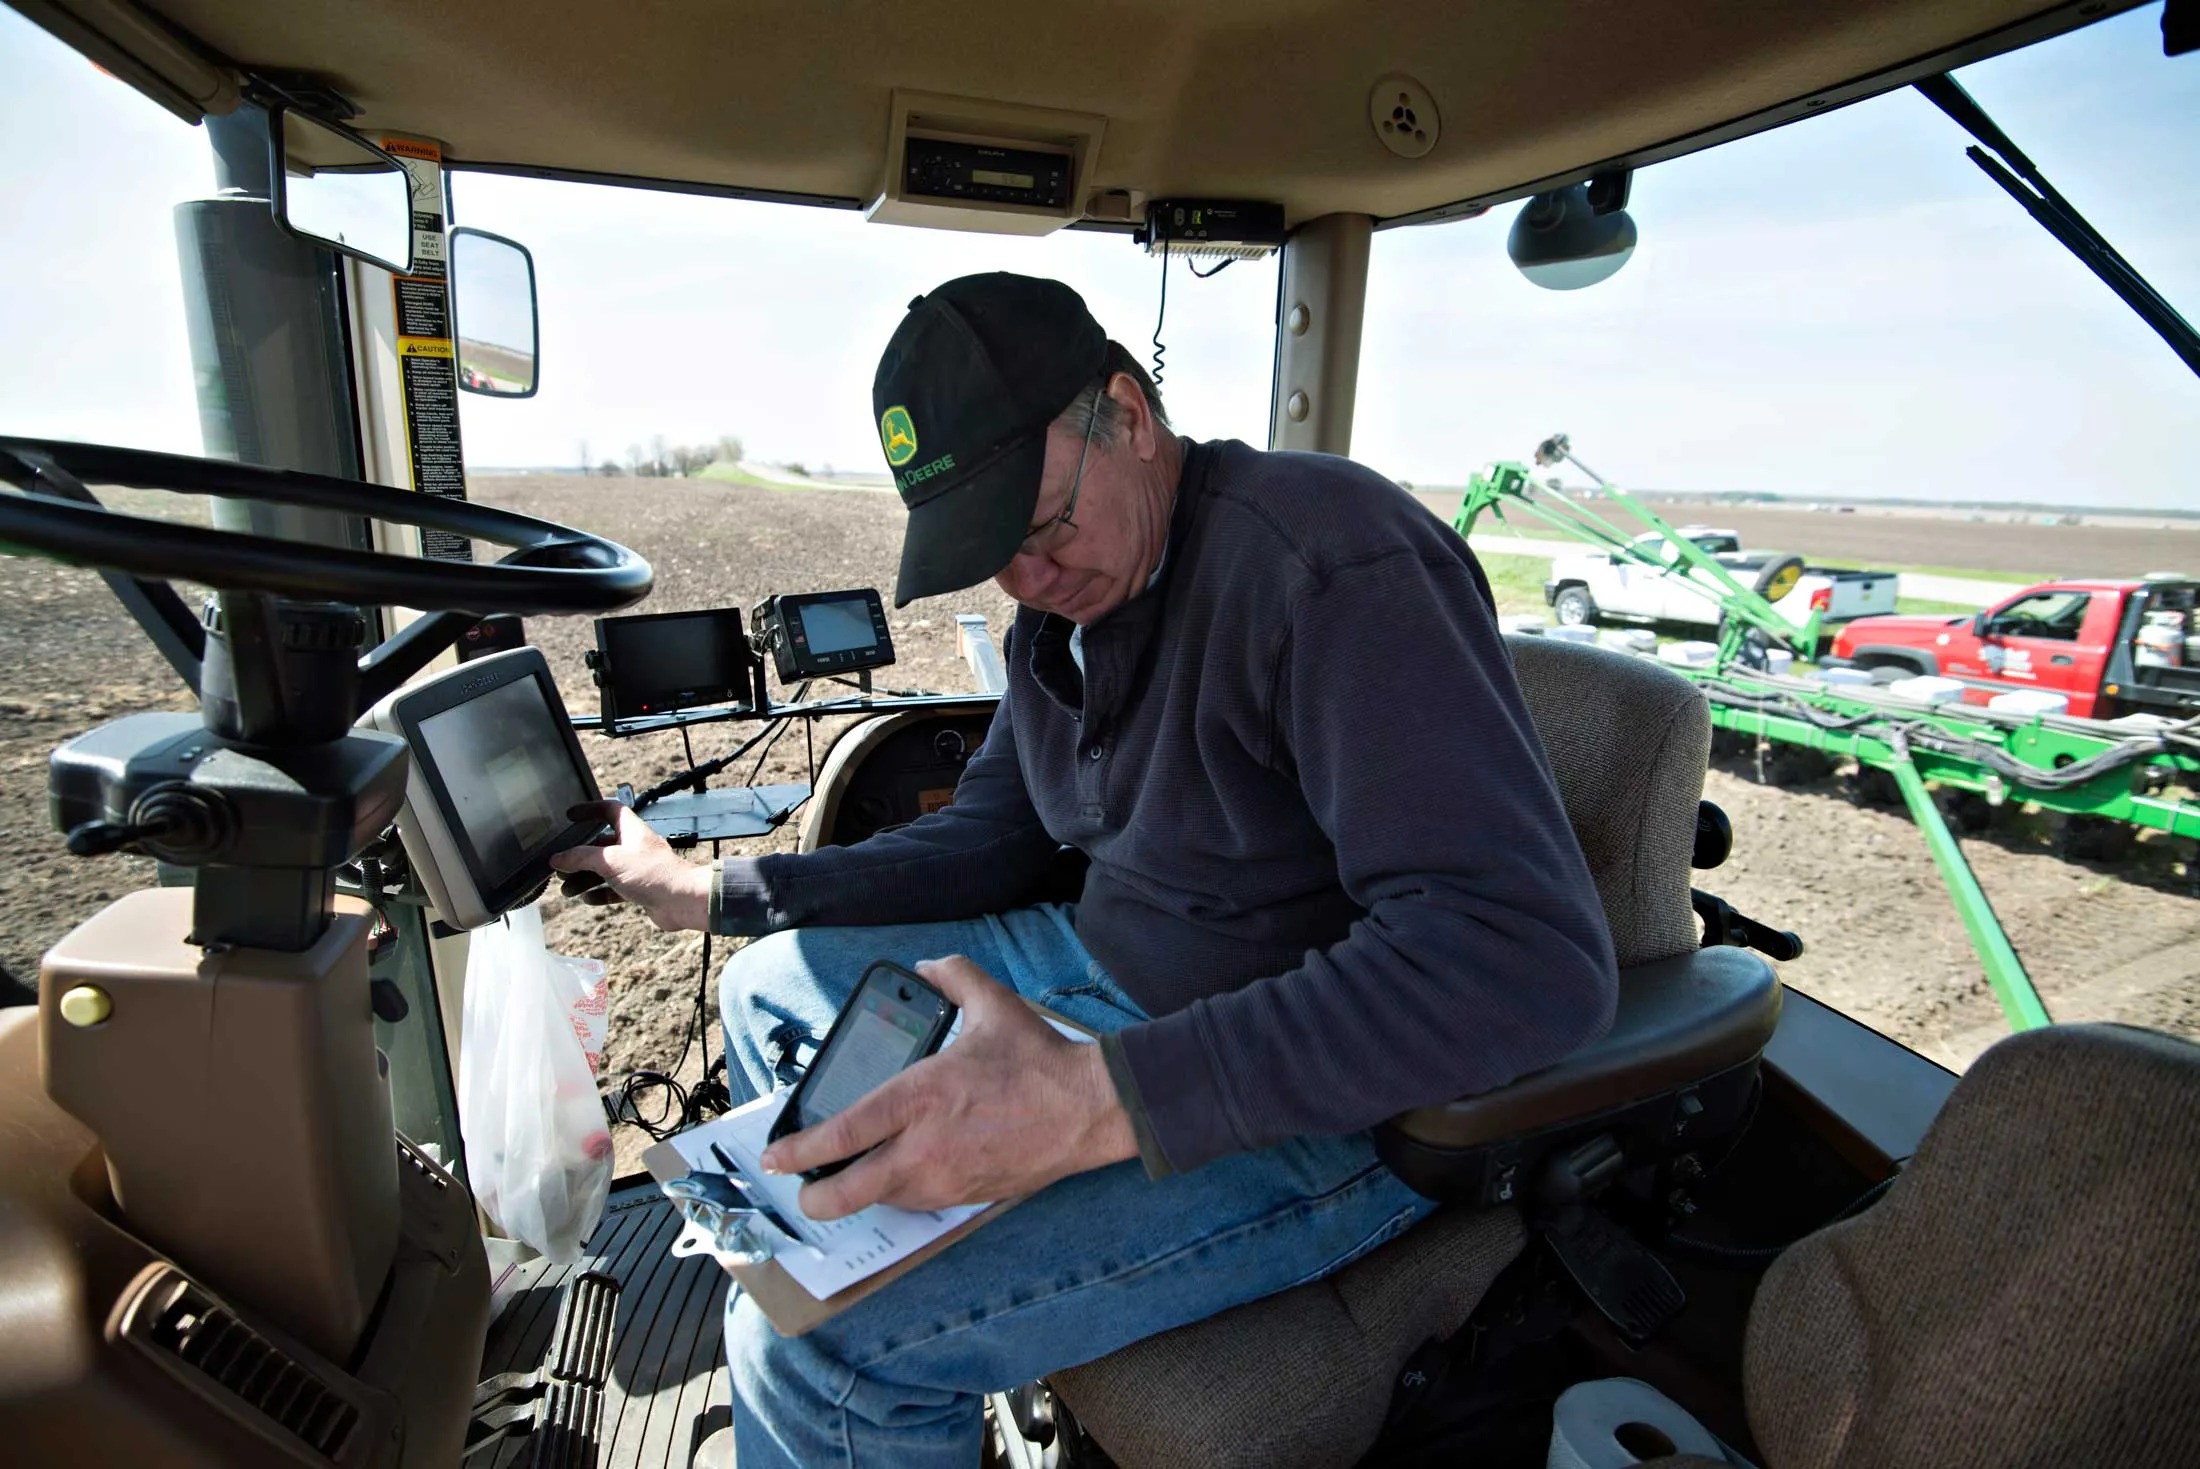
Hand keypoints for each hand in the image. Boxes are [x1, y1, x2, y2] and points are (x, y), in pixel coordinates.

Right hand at [547, 800, 711, 930]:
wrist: (682, 901)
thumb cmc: (654, 873)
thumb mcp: (610, 860)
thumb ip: (581, 858)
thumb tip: (557, 858)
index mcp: (631, 830)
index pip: (609, 810)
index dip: (589, 809)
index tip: (570, 815)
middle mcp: (634, 846)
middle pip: (601, 845)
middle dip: (579, 857)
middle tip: (559, 867)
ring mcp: (637, 868)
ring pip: (605, 870)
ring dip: (585, 878)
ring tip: (566, 890)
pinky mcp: (640, 888)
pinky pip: (614, 888)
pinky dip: (599, 892)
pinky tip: (586, 899)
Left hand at [758, 955, 1136, 1218]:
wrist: (1089, 1111)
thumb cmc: (1038, 1061)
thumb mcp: (993, 1005)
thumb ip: (953, 977)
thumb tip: (927, 965)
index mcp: (919, 1098)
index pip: (842, 1133)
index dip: (799, 1150)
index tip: (775, 1156)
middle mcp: (924, 1147)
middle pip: (849, 1192)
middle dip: (815, 1196)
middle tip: (803, 1189)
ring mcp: (946, 1180)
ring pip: (883, 1201)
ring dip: (863, 1193)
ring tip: (851, 1176)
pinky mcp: (968, 1198)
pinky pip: (920, 1203)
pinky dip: (902, 1193)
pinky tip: (903, 1174)